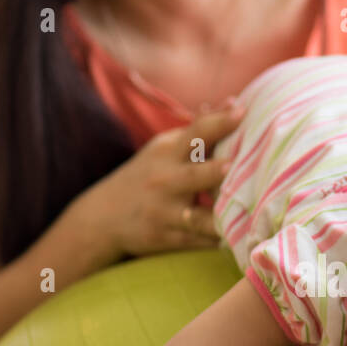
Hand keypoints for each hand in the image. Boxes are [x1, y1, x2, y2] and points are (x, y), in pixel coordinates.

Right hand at [79, 104, 244, 257]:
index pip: (196, 133)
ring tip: (240, 215)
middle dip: (214, 171)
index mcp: (167, 152)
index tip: (242, 112)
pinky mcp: (166, 238)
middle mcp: (165, 180)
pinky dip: (218, 242)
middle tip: (232, 166)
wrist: (104, 216)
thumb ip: (200, 130)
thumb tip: (234, 103)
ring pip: (197, 217)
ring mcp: (165, 212)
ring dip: (218, 217)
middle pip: (194, 175)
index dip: (220, 122)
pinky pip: (198, 241)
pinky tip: (240, 240)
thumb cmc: (148, 175)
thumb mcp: (165, 149)